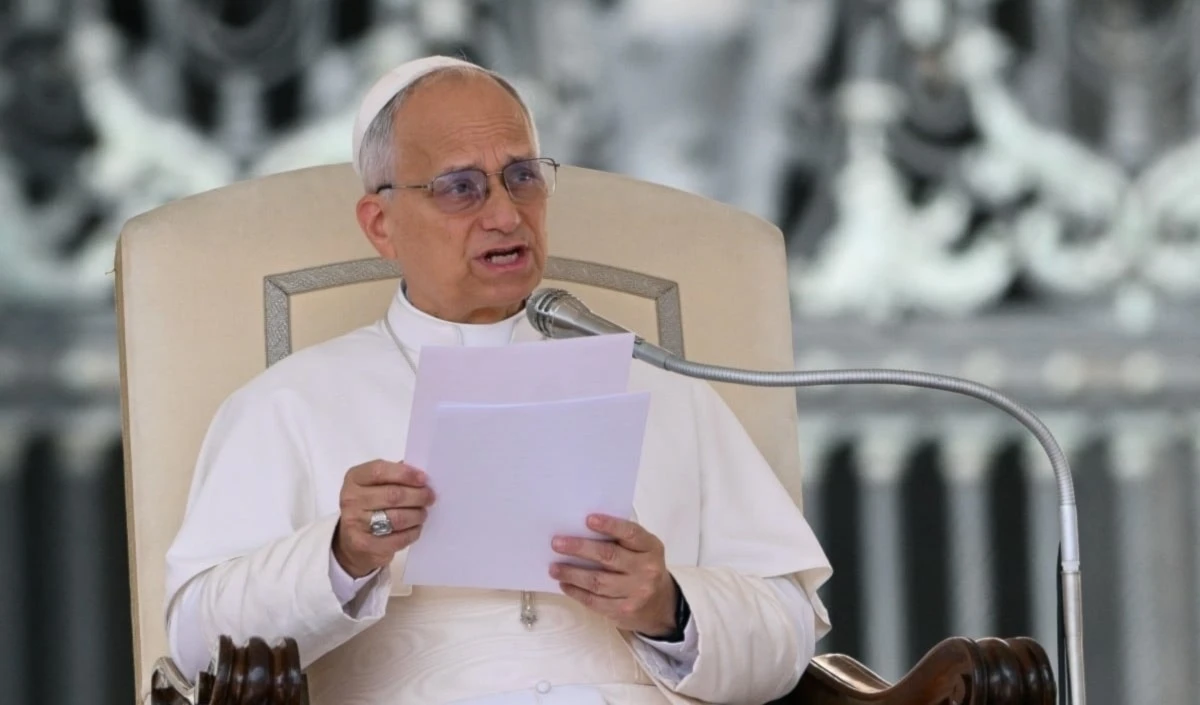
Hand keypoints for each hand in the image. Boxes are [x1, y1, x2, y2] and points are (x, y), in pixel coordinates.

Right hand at [333, 460, 434, 577]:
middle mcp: (351, 500)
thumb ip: (394, 476)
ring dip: (417, 515)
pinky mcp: (365, 545)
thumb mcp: (375, 486)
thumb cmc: (370, 506)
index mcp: (354, 479)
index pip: (379, 471)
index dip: (405, 474)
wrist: (351, 543)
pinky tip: (416, 528)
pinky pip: (398, 538)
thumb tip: (421, 475)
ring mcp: (356, 524)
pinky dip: (413, 532)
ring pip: (397, 518)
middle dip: (418, 496)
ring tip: (423, 513)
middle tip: (430, 497)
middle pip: (392, 495)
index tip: (424, 479)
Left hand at [550, 514, 676, 636]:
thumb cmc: (643, 568)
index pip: (630, 533)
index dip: (609, 525)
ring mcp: (636, 593)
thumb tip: (582, 529)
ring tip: (554, 567)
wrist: (660, 606)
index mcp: (651, 548)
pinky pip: (594, 601)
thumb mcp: (643, 550)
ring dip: (571, 573)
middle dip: (579, 548)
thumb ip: (621, 539)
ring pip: (597, 581)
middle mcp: (647, 570)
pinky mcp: (623, 611)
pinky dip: (576, 592)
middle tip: (557, 543)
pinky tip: (565, 584)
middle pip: (608, 556)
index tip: (587, 519)